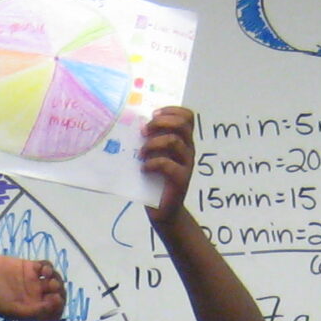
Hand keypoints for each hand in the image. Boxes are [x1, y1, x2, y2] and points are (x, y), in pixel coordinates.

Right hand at [0, 254, 67, 320]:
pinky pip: (46, 267)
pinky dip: (48, 267)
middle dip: (59, 291)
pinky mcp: (28, 267)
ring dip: (56, 278)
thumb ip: (33, 311)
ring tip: (47, 276)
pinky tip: (41, 268)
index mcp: (31, 311)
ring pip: (54, 281)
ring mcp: (32, 282)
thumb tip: (53, 306)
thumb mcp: (11, 309)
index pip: (53, 314)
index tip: (53, 299)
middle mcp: (34, 298)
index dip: (58, 307)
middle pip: (57, 296)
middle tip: (51, 286)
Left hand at [137, 105, 197, 220]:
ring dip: (153, 143)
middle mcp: (188, 150)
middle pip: (183, 124)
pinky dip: (152, 163)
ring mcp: (186, 164)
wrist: (163, 210)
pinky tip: (143, 168)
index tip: (153, 113)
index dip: (172, 110)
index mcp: (183, 141)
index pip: (187, 116)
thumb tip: (133, 125)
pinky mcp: (181, 180)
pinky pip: (168, 165)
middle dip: (161, 122)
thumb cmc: (155, 180)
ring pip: (174, 141)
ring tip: (141, 153)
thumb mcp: (152, 156)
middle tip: (144, 131)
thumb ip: (149, 141)